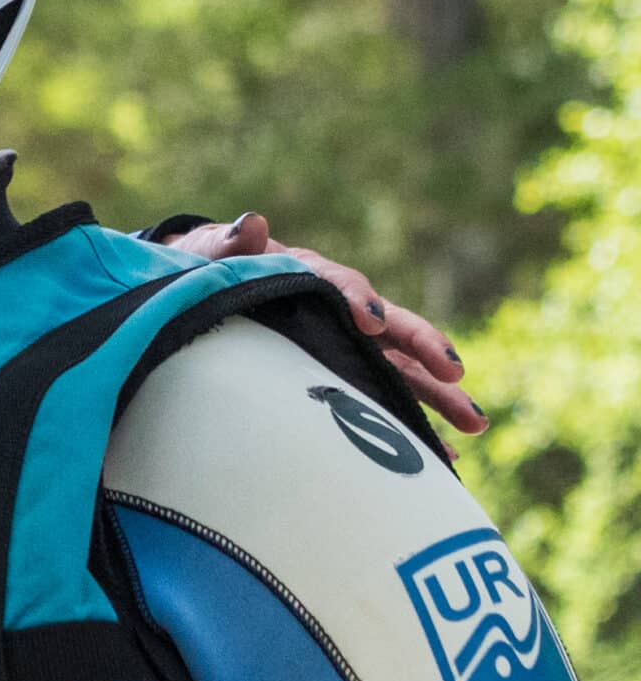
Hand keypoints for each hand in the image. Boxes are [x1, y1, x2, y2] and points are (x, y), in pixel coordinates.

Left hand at [164, 212, 484, 435]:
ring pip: (402, 370)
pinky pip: (386, 401)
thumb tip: (249, 225)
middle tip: (455, 372)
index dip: (357, 299)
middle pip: (393, 329)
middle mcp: (343, 309)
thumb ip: (229, 244)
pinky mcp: (346, 372)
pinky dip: (412, 426)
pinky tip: (443, 455)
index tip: (369, 320)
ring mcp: (350, 344)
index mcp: (312, 275)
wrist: (205, 287)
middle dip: (426, 350)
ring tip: (474, 422)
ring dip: (439, 394)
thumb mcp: (211, 253)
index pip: (343, 285)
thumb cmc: (209, 269)